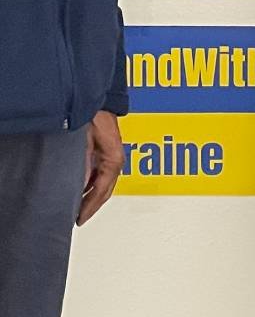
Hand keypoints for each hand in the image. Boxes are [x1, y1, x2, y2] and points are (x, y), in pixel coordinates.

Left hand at [78, 110, 123, 224]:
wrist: (97, 97)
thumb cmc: (94, 113)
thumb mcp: (84, 141)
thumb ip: (82, 164)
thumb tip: (77, 186)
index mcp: (114, 159)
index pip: (102, 191)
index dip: (90, 207)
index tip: (79, 219)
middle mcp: (115, 159)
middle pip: (105, 191)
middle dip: (91, 205)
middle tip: (77, 217)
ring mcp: (111, 155)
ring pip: (102, 183)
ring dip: (91, 195)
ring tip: (76, 206)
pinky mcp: (104, 151)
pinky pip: (98, 174)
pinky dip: (90, 184)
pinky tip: (80, 187)